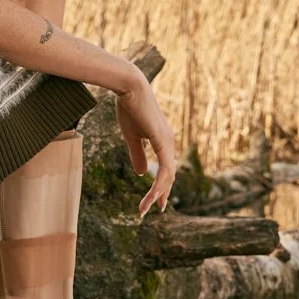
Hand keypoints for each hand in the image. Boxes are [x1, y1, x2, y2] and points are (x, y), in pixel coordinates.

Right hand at [114, 80, 177, 217]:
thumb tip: (143, 173)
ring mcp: (168, 142)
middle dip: (161, 194)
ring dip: (157, 194)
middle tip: (154, 209)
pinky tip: (153, 196)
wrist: (130, 88)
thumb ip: (138, 155)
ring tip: (145, 207)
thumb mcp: (132, 137)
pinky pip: (164, 169)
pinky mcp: (163, 141)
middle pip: (169, 175)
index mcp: (163, 141)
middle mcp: (169, 143)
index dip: (161, 186)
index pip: (166, 169)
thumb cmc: (129, 108)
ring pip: (167, 176)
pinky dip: (158, 184)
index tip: (155, 202)